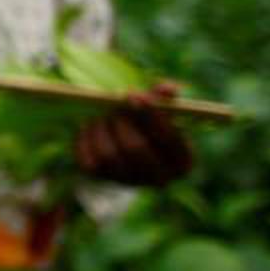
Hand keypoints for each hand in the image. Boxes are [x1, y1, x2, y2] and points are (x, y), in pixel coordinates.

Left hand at [75, 81, 192, 185]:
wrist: (124, 142)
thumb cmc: (149, 123)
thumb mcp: (160, 109)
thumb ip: (164, 98)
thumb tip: (167, 89)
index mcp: (182, 162)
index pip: (169, 140)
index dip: (153, 115)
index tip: (140, 95)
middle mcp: (159, 179)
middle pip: (135, 148)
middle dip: (123, 121)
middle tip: (116, 102)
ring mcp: (131, 181)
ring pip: (109, 154)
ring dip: (104, 128)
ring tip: (104, 114)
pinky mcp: (103, 178)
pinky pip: (89, 159)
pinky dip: (87, 137)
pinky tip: (92, 125)